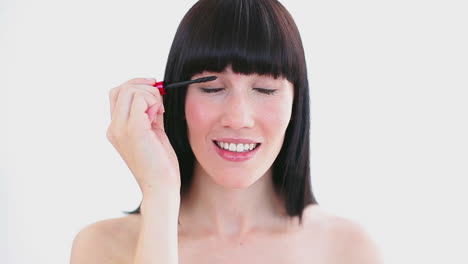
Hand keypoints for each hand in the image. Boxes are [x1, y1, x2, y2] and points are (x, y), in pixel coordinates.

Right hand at [106, 78, 180, 195]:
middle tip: (160, 104)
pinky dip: (153, 101)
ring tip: (160, 113)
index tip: (155, 92)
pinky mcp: (133, 129)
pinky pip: (140, 99)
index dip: (136, 86)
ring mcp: (121, 128)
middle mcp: (114, 128)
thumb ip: (151, 114)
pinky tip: (159, 115)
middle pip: (122, 89)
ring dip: (151, 95)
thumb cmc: (161, 164)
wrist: (161, 187)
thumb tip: (155, 94)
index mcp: (116, 129)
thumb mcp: (154, 133)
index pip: (117, 94)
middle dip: (145, 87)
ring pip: (131, 90)